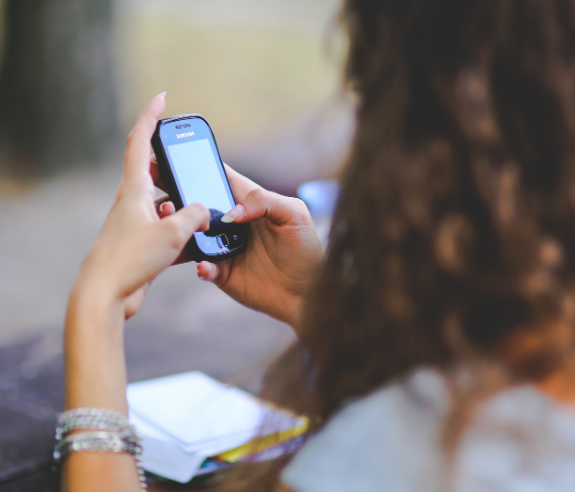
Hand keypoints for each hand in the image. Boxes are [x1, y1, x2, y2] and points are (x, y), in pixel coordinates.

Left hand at [72, 94, 209, 318]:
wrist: (107, 294)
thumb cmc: (132, 259)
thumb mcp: (172, 232)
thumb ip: (194, 215)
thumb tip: (204, 211)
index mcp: (134, 190)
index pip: (140, 142)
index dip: (150, 117)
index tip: (161, 99)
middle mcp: (132, 202)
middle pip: (154, 172)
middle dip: (174, 167)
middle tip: (191, 165)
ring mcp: (136, 223)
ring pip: (164, 204)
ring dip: (182, 206)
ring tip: (200, 216)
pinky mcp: (141, 244)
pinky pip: (166, 228)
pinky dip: (181, 231)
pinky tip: (194, 243)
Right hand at [153, 159, 323, 327]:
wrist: (308, 293)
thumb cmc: (306, 250)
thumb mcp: (295, 215)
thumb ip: (265, 201)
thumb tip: (231, 213)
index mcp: (247, 201)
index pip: (217, 177)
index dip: (195, 166)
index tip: (171, 158)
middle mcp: (231, 222)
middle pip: (197, 205)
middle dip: (176, 197)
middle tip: (162, 196)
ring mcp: (223, 247)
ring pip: (192, 235)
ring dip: (180, 230)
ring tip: (174, 226)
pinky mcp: (222, 272)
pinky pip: (202, 266)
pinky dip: (200, 265)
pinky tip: (205, 265)